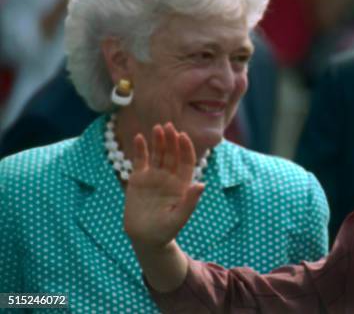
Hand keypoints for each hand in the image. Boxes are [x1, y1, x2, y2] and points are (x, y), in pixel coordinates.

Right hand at [124, 123, 204, 250]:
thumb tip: (202, 184)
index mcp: (182, 184)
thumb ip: (190, 202)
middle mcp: (169, 177)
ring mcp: (154, 176)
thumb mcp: (179, 218)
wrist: (145, 238)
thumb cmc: (165, 231)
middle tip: (169, 126)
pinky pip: (140, 161)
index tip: (183, 136)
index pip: (186, 162)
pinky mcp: (139, 179)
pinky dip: (140, 149)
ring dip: (158, 141)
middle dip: (171, 140)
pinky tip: (139, 137)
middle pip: (172, 154)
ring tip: (157, 128)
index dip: (185, 148)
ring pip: (157, 154)